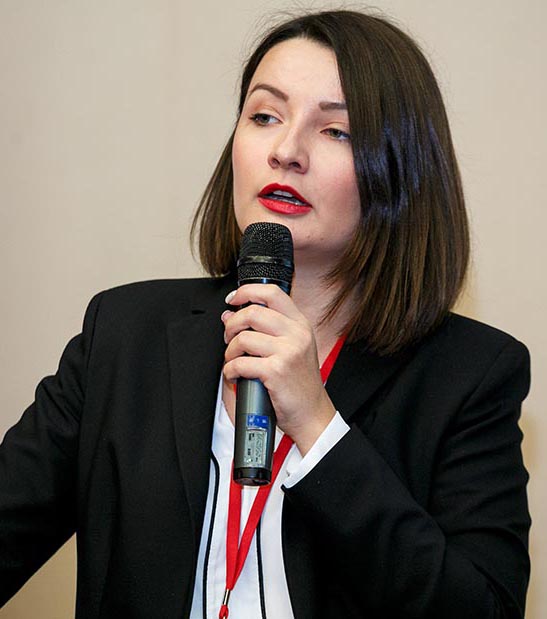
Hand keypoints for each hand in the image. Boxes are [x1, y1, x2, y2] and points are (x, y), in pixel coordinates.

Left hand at [221, 284, 336, 454]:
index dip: (247, 291)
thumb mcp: (290, 349)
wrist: (312, 413)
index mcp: (300, 325)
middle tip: (229, 337)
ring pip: (243, 338)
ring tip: (233, 360)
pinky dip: (230, 370)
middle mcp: (297, 334)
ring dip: (230, 351)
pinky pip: (241, 363)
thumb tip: (230, 315)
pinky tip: (234, 375)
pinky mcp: (276, 371)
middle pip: (253, 312)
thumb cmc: (298, 383)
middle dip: (232, 324)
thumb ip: (264, 329)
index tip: (233, 300)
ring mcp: (288, 352)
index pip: (272, 293)